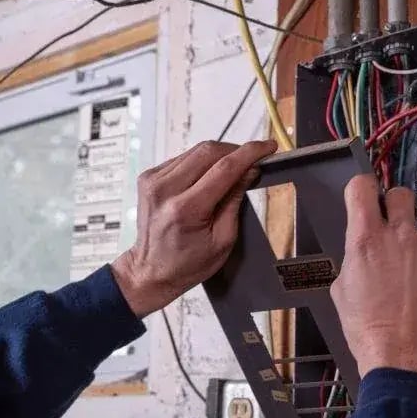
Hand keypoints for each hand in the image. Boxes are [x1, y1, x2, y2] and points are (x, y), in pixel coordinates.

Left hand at [111, 139, 277, 317]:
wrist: (150, 271)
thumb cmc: (187, 263)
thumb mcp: (223, 240)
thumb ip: (235, 201)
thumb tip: (249, 170)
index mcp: (185, 209)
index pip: (224, 168)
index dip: (250, 153)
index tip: (268, 146)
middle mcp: (165, 190)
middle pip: (208, 151)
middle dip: (235, 151)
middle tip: (253, 158)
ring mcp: (152, 181)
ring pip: (195, 151)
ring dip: (218, 156)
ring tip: (232, 170)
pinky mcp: (148, 178)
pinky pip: (182, 158)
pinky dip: (200, 163)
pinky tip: (207, 176)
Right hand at [330, 175, 416, 382]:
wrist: (404, 358)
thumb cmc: (371, 332)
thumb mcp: (342, 292)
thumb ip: (354, 260)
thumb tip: (361, 252)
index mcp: (365, 241)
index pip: (362, 187)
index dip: (362, 189)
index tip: (365, 195)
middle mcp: (400, 237)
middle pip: (401, 195)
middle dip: (395, 206)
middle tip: (393, 229)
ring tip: (412, 283)